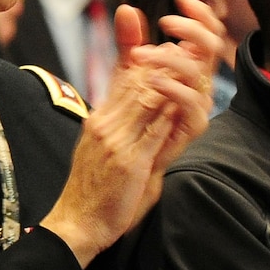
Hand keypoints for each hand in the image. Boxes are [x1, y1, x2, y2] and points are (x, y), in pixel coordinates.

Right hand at [40, 0, 223, 265]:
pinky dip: (171, 112)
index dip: (147, 57)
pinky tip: (188, 101)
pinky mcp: (128, 161)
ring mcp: (115, 141)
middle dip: (165, 61)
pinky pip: (154, 131)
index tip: (169, 45)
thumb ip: (123, 127)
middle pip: (137, 81)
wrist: (75, 223)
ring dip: (173, 80)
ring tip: (194, 65)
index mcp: (98, 119)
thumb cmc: (90, 191)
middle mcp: (104, 123)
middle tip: (190, 46)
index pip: (122, 77)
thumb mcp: (101, 148)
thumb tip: (147, 113)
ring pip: (147, 98)